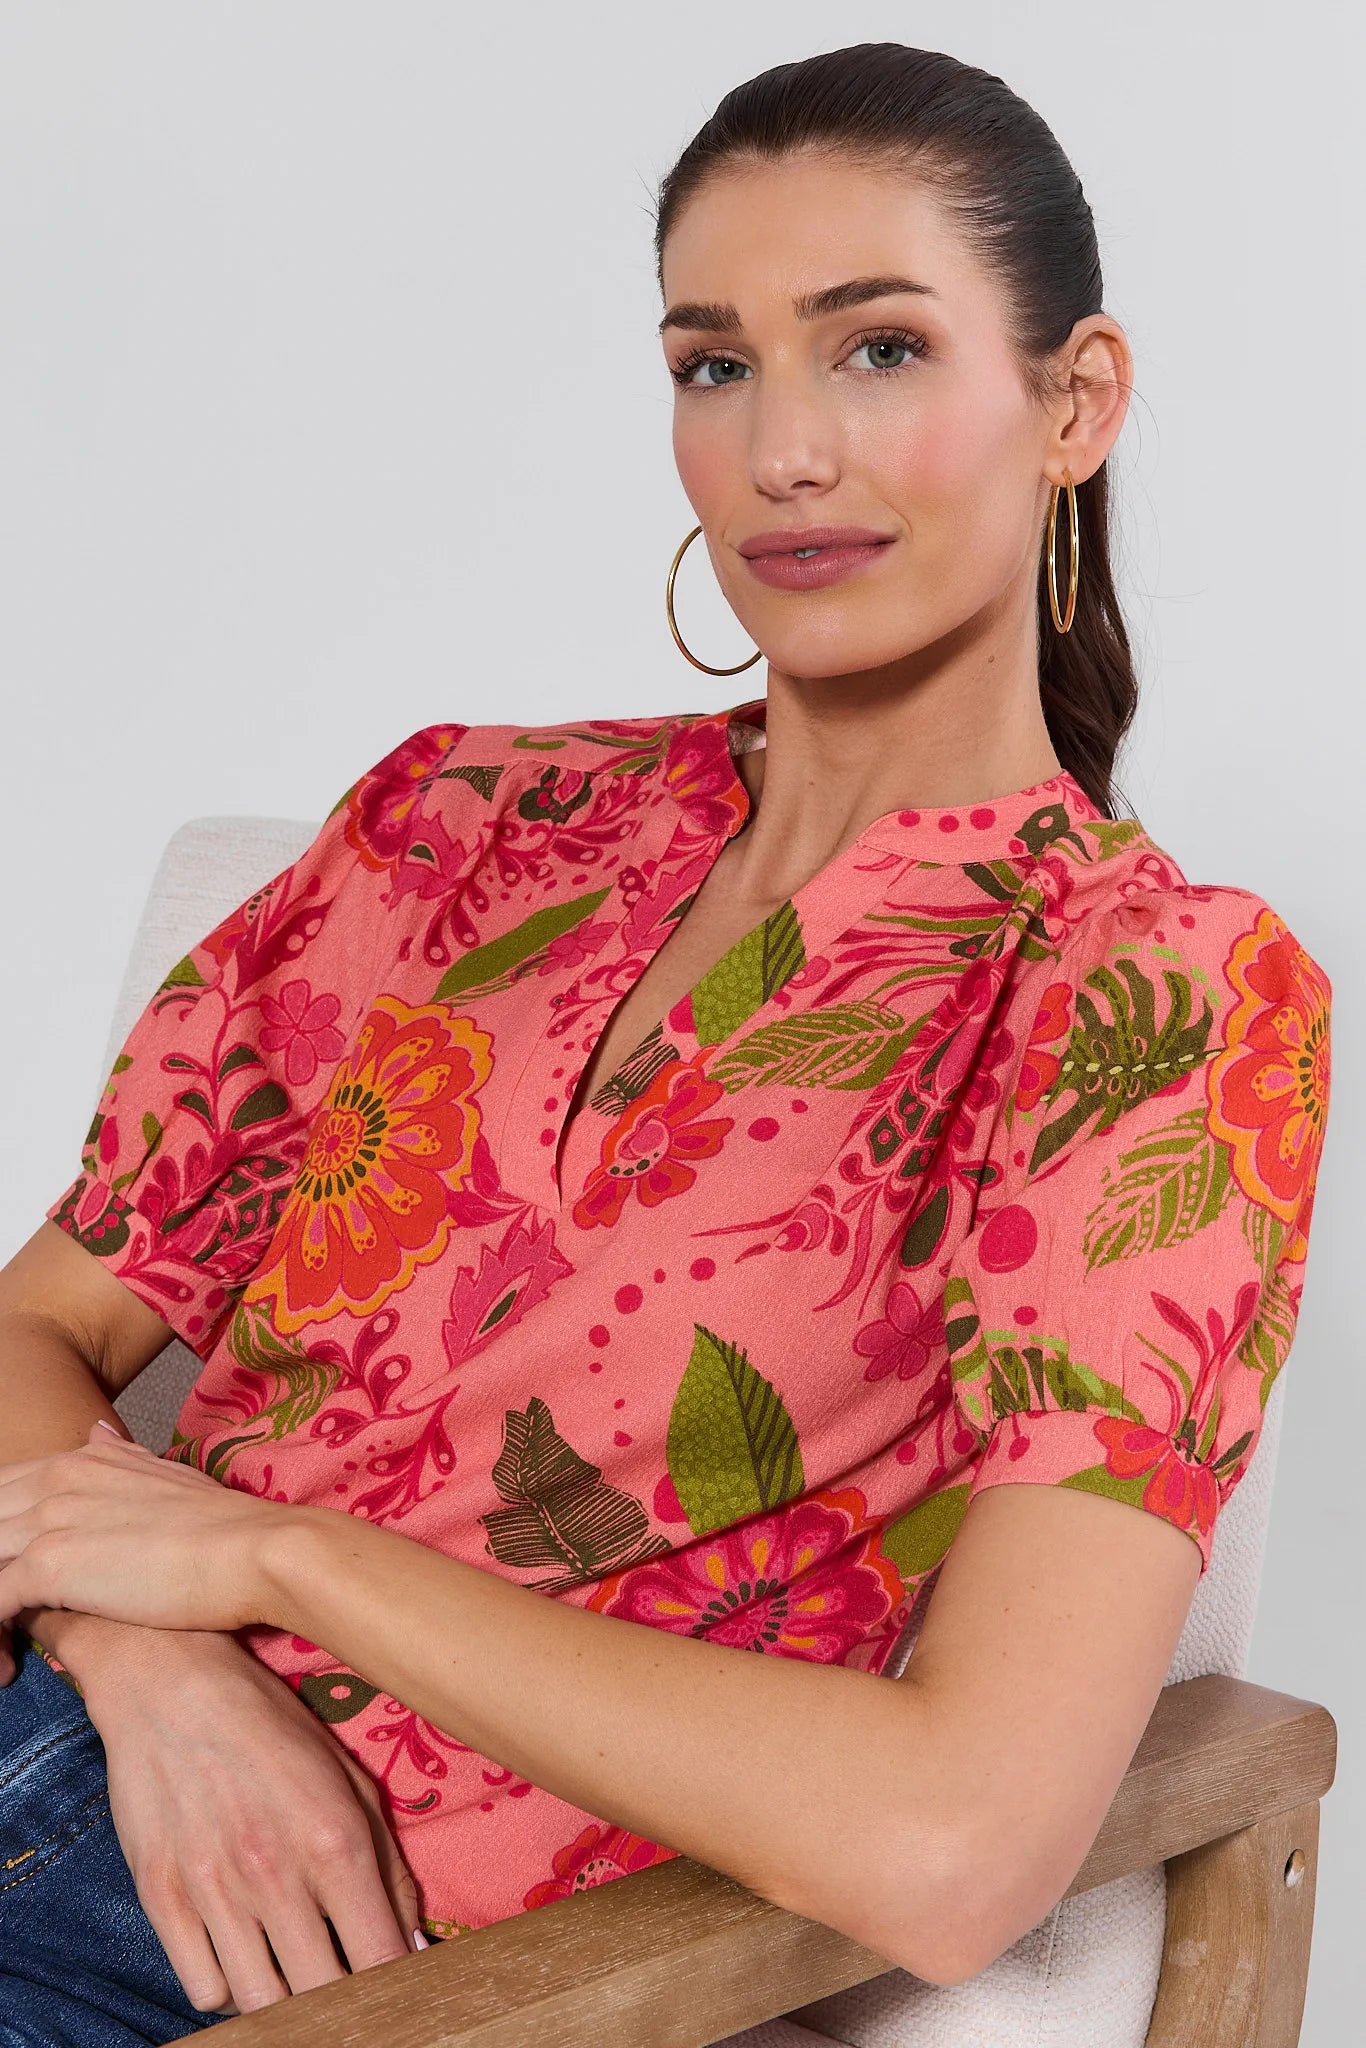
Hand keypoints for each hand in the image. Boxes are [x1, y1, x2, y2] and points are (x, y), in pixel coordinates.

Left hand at [0, 1424, 289, 1633]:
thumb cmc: (223, 1527)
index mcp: (82, 1460)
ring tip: (5, 1654)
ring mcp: (49, 1519)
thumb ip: (121, 1459)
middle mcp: (57, 1479)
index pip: (3, 1491)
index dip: (1, 1534)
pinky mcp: (47, 1564)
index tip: (13, 1579)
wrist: (255, 1550)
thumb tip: (94, 1432)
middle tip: (6, 1617)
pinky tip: (9, 1671)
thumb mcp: (167, 1476)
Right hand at [72, 1627, 424, 2013]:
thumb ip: (389, 1867)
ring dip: (287, 2000)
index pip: (380, 1961)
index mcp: (335, 1840)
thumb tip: (416, 1945)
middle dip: (344, 2000)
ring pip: (261, 2004)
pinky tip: (245, 1954)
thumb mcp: (349, 1777)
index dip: (396, 1989)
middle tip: (346, 1981)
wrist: (168, 1681)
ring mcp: (214, 1891)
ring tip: (297, 1969)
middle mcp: (275, 1874)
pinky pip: (204, 1989)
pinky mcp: (162, 1898)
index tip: (398, 1989)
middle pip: (321, 1996)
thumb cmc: (270, 1723)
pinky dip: (230, 1988)